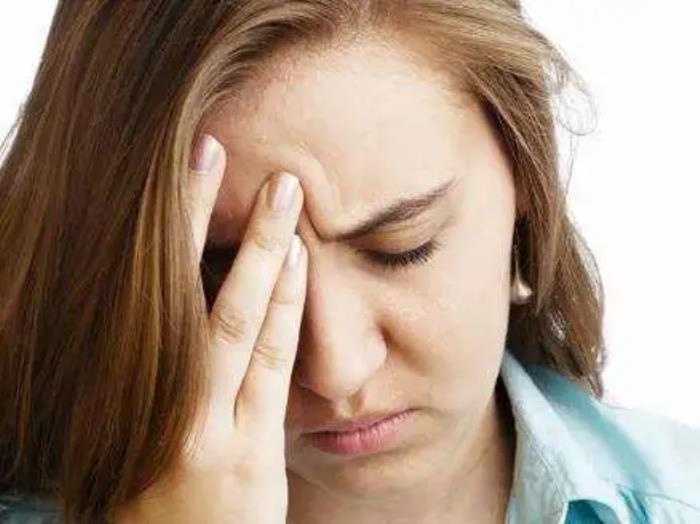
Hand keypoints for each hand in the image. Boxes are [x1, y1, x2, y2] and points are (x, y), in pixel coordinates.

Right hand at [114, 133, 306, 522]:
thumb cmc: (142, 486)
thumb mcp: (135, 419)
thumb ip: (155, 357)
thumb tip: (174, 286)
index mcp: (124, 384)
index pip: (149, 286)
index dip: (172, 222)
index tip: (191, 166)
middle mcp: (158, 400)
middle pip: (183, 290)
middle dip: (204, 217)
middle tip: (218, 150)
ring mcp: (205, 426)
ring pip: (235, 322)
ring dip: (262, 253)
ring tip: (283, 196)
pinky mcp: (246, 451)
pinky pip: (268, 366)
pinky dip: (284, 310)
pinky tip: (299, 263)